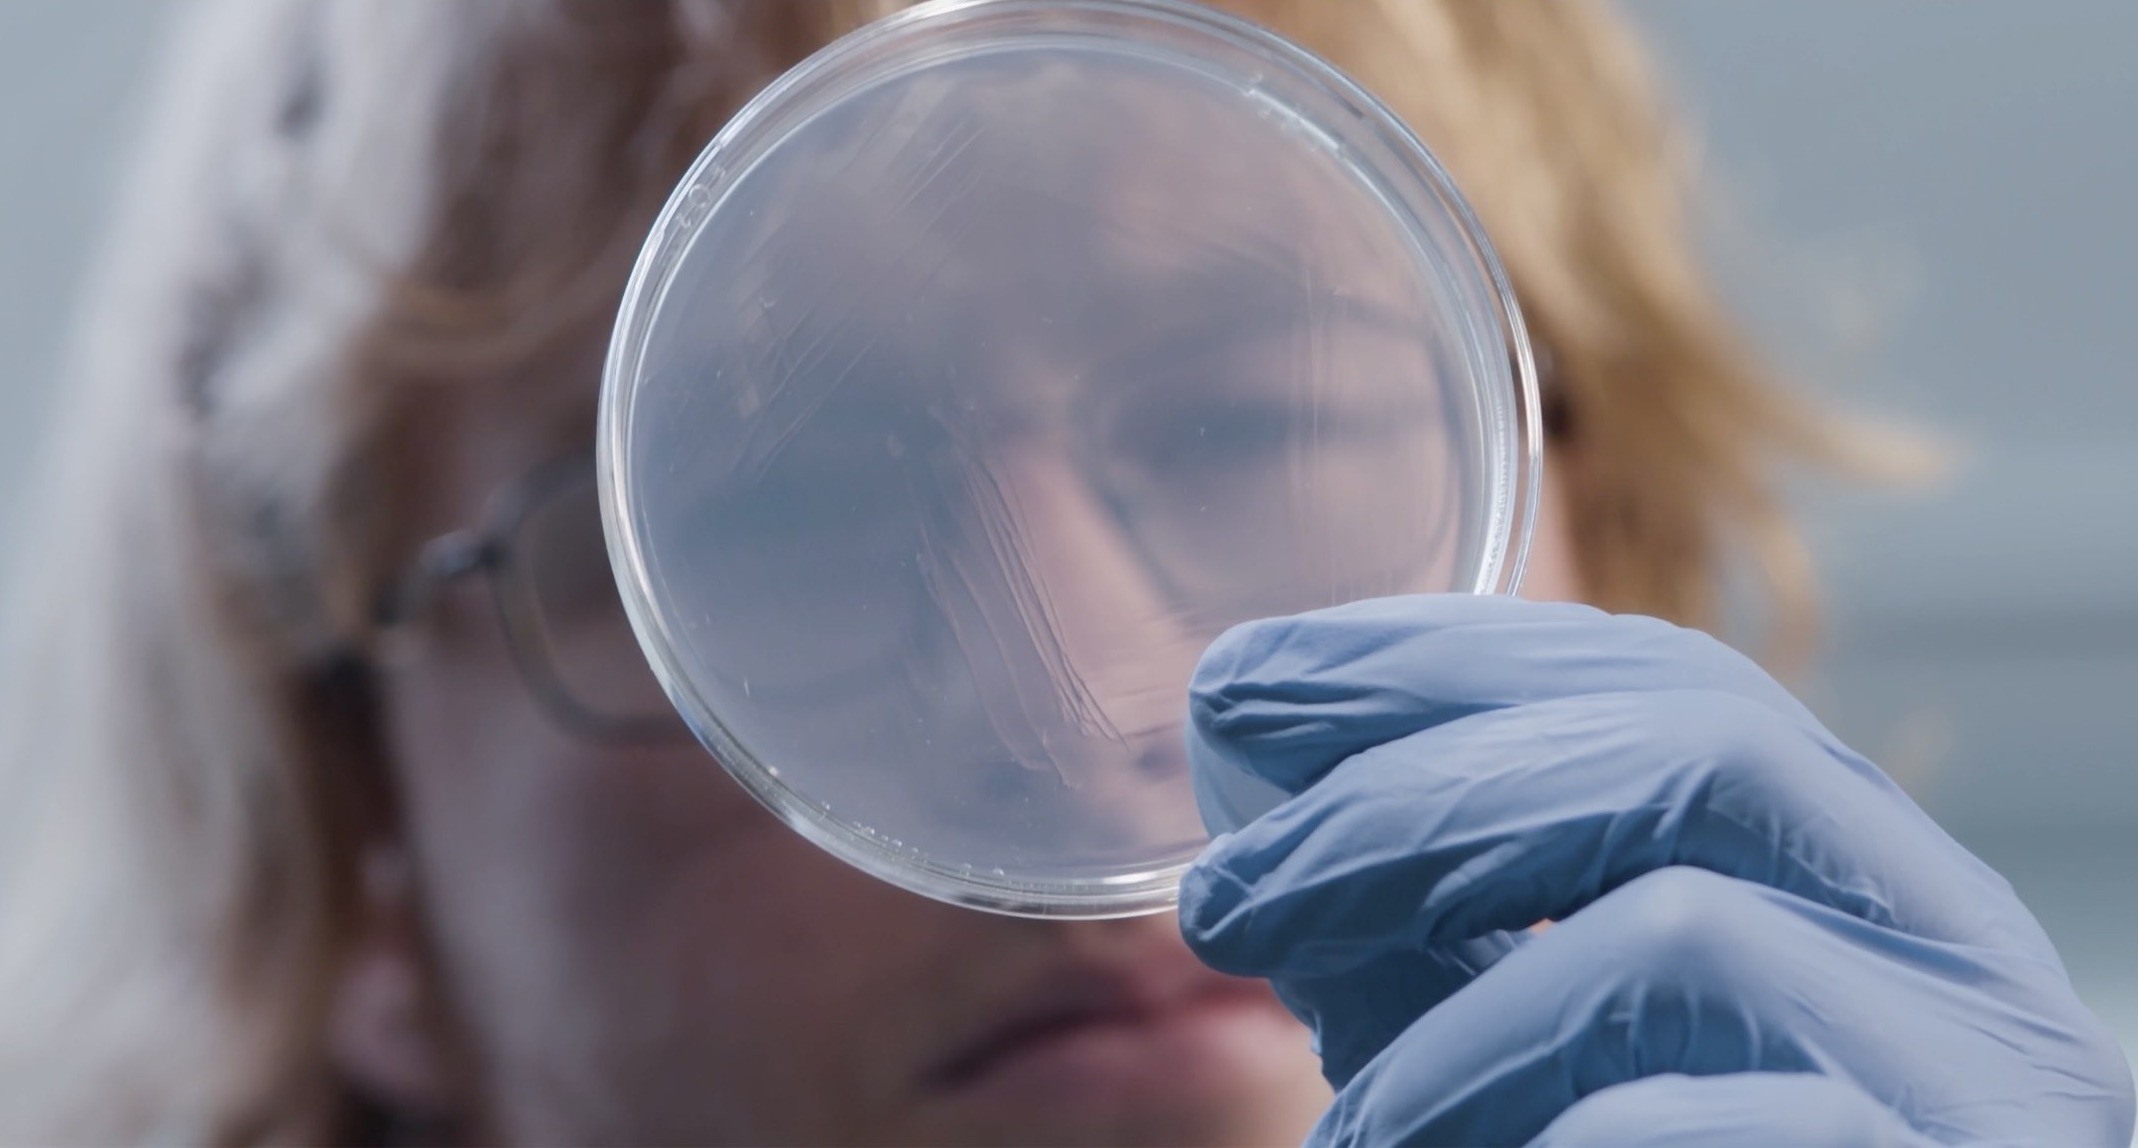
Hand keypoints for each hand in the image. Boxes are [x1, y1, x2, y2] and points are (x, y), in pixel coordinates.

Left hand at [1179, 594, 2133, 1145]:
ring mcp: (1983, 1083)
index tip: (1245, 687)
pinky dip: (1557, 1141)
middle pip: (1691, 749)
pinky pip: (1734, 1127)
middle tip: (1220, 901)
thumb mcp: (1533, 1055)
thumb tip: (1260, 848)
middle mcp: (1954, 949)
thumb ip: (1441, 951)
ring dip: (1453, 1024)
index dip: (1439, 661)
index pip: (1664, 678)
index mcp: (1853, 876)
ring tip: (1349, 1134)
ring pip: (1689, 933)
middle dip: (1406, 804)